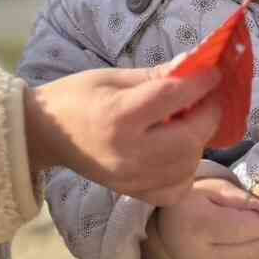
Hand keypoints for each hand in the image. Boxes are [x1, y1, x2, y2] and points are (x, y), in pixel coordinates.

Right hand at [24, 63, 222, 206]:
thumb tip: (194, 65)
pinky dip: (185, 169)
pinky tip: (177, 152)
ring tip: (188, 122)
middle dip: (207, 114)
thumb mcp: (112, 77)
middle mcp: (129, 151)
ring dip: (198, 140)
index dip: (201, 83)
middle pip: (190, 137)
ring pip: (188, 164)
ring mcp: (132, 177)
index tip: (214, 72)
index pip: (173, 97)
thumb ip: (155, 76)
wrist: (45, 135)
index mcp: (119, 115)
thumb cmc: (76, 97)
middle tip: (206, 99)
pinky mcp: (133, 193)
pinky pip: (176, 188)